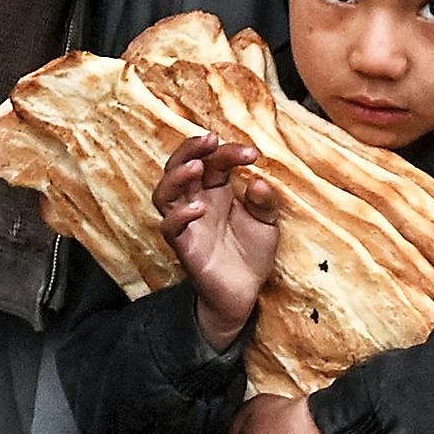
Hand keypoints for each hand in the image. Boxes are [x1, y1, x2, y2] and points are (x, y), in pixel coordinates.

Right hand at [156, 132, 279, 344]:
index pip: (214, 161)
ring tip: (197, 166)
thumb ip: (265, 202)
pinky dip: (180, 214)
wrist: (244, 294)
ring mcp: (187, 223)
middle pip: (180, 166)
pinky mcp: (183, 246)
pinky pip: (169, 227)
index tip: (253, 153)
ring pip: (165, 192)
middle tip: (210, 139)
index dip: (229, 151)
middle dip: (191, 148)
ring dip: (177, 175)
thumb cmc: (252, 254)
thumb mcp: (268, 224)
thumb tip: (258, 181)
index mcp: (216, 190)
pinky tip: (199, 208)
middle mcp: (197, 201)